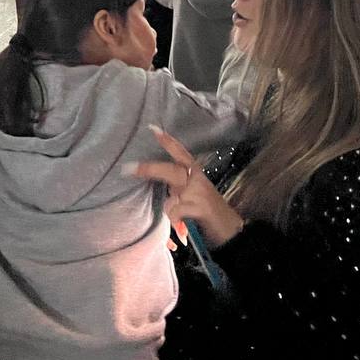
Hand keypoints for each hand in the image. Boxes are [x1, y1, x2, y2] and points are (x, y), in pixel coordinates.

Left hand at [134, 126, 245, 247]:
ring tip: (179, 222)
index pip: (181, 152)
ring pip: (172, 196)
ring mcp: (199, 193)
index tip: (152, 128)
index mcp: (196, 173)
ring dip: (169, 209)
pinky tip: (182, 230)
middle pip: (170, 170)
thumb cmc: (210, 211)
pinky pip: (176, 212)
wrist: (231, 230)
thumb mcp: (195, 193)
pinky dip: (175, 221)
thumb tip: (163, 187)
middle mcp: (197, 179)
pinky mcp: (200, 208)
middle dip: (149, 169)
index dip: (168, 141)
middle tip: (128, 168)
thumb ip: (179, 186)